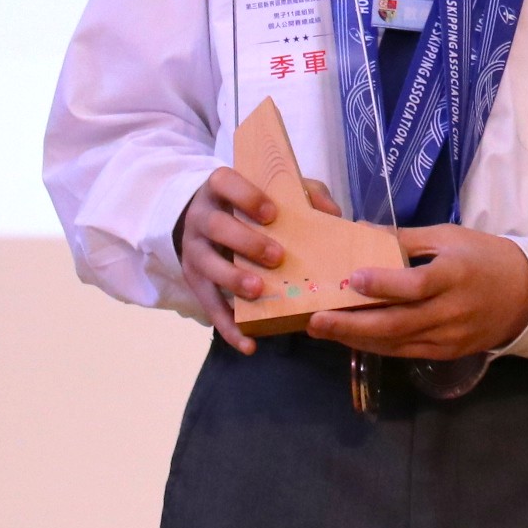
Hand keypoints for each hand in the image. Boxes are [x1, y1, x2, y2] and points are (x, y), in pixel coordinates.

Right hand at [173, 165, 320, 354]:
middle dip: (246, 242)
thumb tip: (333, 216)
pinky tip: (248, 344)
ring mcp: (194, 250)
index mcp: (219, 189)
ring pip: (208, 265)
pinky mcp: (194, 281)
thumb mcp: (274, 190)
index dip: (246, 197)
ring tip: (259, 291)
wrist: (203, 219)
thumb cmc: (249, 203)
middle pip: (217, 227)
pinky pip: (208, 306)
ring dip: (233, 280)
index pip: (225, 183)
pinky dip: (228, 327)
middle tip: (276, 257)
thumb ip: (305, 194)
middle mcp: (200, 218)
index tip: (271, 213)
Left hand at [308, 223, 527, 359]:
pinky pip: (406, 352)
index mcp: (454, 275)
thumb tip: (360, 231)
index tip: (351, 279)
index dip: (383, 285)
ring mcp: (449, 337)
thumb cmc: (485, 257)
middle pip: (397, 323)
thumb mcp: (449, 237)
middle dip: (352, 325)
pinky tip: (352, 337)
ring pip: (396, 343)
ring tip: (323, 329)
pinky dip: (376, 346)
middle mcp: (451, 311)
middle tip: (316, 320)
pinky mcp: (447, 353)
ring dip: (356, 338)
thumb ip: (405, 239)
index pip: (416, 286)